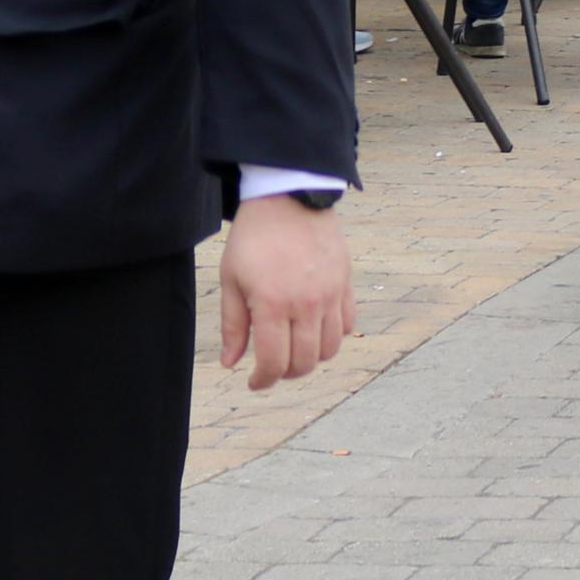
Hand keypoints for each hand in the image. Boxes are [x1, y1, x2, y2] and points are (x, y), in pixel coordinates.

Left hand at [219, 194, 356, 390]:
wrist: (289, 197)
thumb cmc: (253, 237)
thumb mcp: (231, 278)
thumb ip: (233, 324)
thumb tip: (232, 362)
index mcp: (272, 304)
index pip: (274, 362)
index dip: (263, 380)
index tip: (254, 382)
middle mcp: (306, 304)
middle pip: (304, 362)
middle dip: (286, 373)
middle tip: (272, 368)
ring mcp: (330, 294)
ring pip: (330, 349)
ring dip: (311, 358)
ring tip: (295, 351)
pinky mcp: (345, 283)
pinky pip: (347, 325)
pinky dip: (333, 336)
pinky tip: (315, 329)